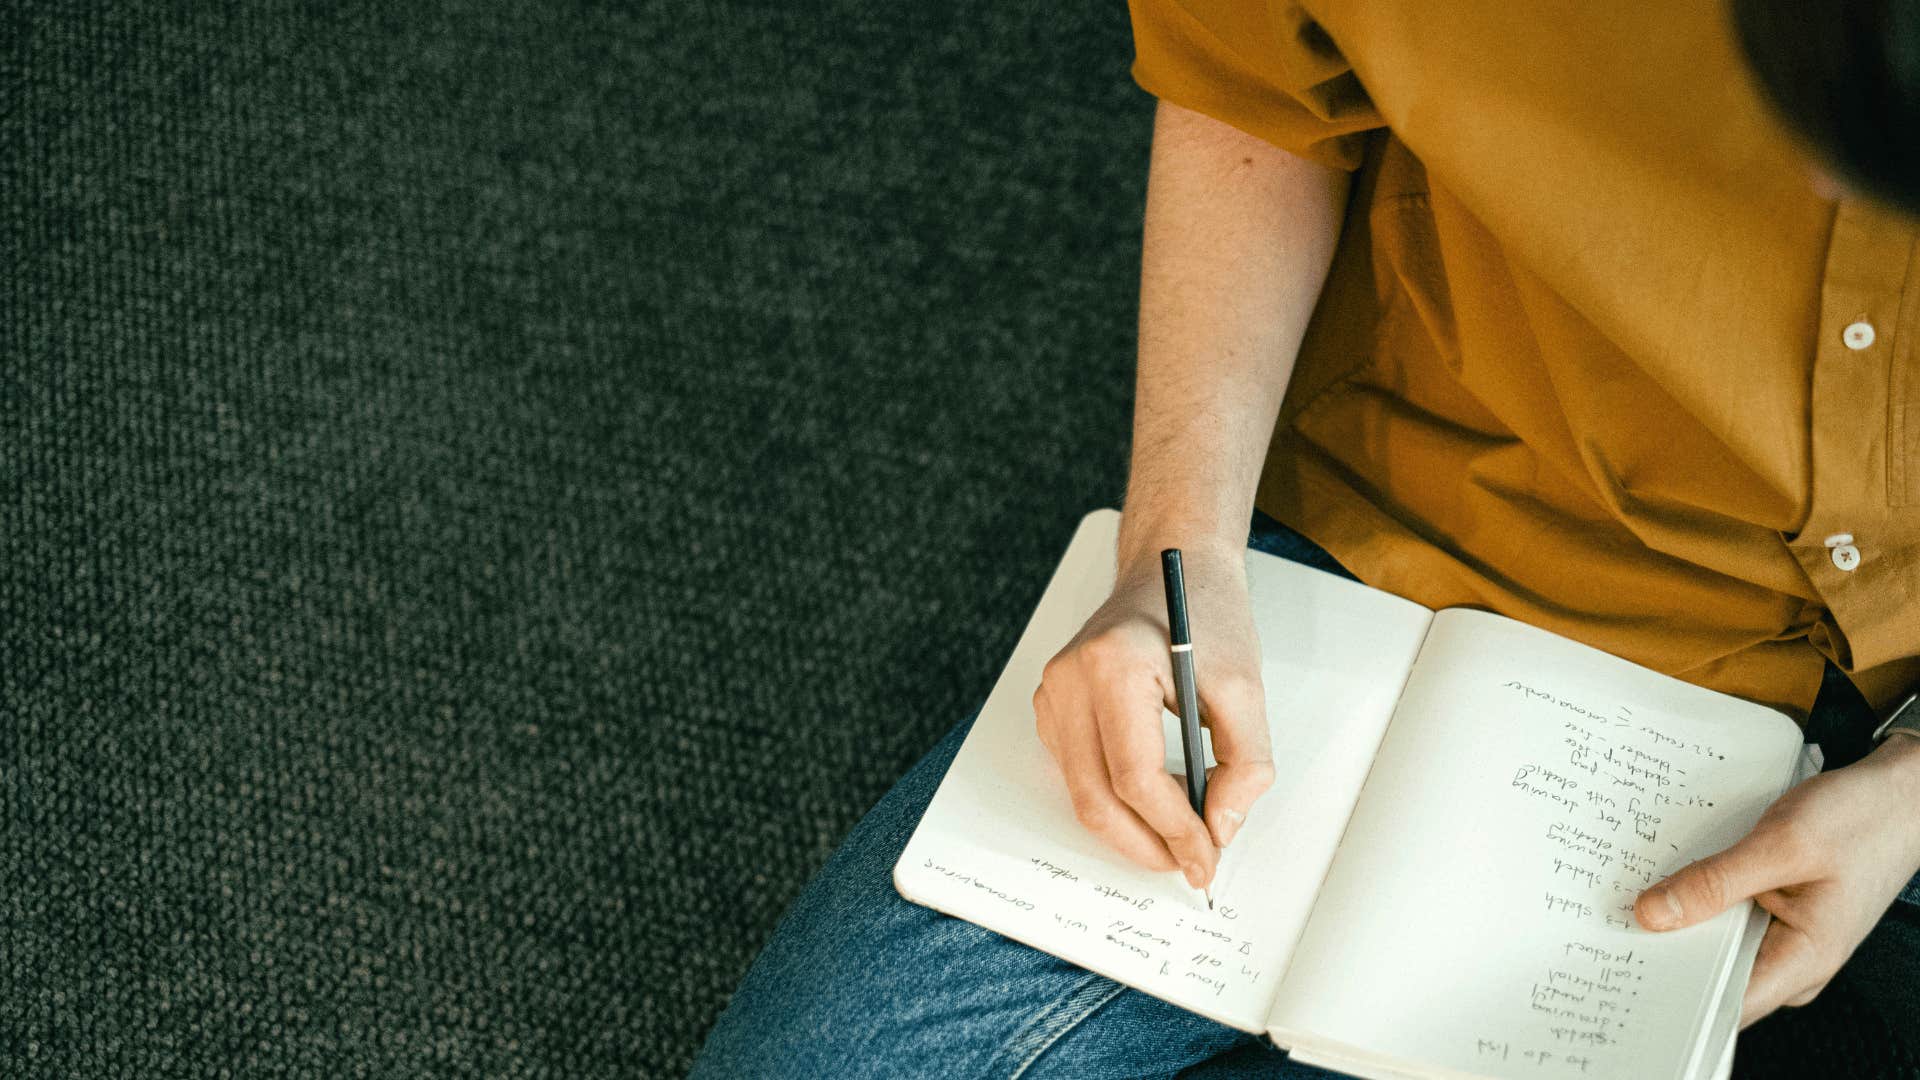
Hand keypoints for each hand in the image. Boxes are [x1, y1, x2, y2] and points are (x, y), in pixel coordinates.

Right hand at [1032, 542, 1273, 890]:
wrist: (1173, 566)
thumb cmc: (1205, 614)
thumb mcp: (1245, 687)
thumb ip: (1245, 764)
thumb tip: (1220, 826)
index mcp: (1113, 665)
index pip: (1134, 776)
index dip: (1174, 829)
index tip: (1207, 856)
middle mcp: (1069, 679)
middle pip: (1096, 797)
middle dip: (1147, 844)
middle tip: (1190, 863)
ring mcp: (1052, 693)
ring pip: (1081, 794)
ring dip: (1131, 828)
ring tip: (1180, 834)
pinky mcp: (1052, 706)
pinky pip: (1076, 775)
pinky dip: (1115, 800)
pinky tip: (1154, 801)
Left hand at [1633, 735, 1919, 1026]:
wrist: (1900, 795)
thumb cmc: (1861, 819)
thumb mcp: (1783, 844)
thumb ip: (1716, 882)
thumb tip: (1652, 915)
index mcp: (1804, 959)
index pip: (1724, 1003)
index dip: (1671, 991)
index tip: (1621, 965)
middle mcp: (1792, 962)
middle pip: (1711, 977)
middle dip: (1663, 952)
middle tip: (1608, 923)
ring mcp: (1782, 940)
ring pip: (1713, 947)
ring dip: (1676, 923)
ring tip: (1628, 898)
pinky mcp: (1774, 916)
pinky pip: (1724, 920)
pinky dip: (1695, 902)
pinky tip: (1664, 882)